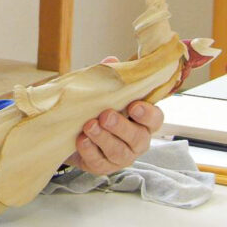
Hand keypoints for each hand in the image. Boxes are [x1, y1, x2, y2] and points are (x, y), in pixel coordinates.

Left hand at [64, 56, 164, 174]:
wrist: (70, 129)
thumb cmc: (95, 107)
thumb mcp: (100, 90)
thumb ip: (109, 77)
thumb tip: (112, 60)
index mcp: (141, 120)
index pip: (155, 118)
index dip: (148, 114)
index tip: (134, 105)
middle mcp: (136, 140)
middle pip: (138, 138)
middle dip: (122, 127)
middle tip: (106, 115)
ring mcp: (121, 156)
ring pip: (119, 152)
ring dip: (104, 138)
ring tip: (89, 126)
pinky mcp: (103, 166)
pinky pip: (99, 162)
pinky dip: (89, 150)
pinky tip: (81, 140)